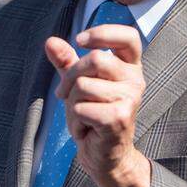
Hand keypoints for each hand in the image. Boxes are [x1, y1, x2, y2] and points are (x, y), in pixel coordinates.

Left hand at [44, 24, 150, 186]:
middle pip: (95, 59)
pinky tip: (86, 129)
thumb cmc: (92, 115)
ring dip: (71, 104)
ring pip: (83, 85)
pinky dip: (74, 120)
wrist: (103, 154)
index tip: (79, 40)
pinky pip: (81, 108)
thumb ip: (66, 61)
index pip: (128, 36)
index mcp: (130, 67)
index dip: (102, 32)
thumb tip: (50, 41)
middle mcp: (135, 80)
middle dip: (70, 77)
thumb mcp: (77, 83)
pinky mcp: (119, 118)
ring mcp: (130, 99)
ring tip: (82, 116)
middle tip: (65, 95)